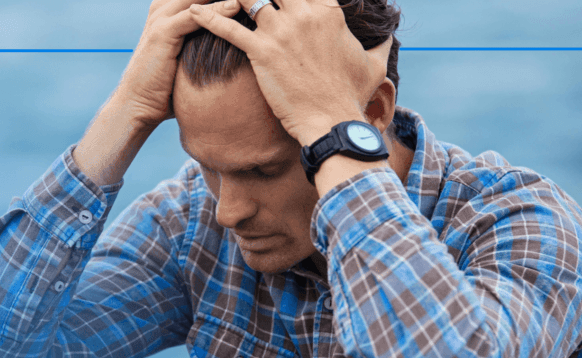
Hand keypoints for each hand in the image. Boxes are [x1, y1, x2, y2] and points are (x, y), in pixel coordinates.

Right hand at [120, 0, 241, 129]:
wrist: (138, 104)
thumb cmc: (165, 86)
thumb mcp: (186, 56)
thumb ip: (202, 41)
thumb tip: (229, 44)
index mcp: (168, 9)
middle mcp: (163, 8)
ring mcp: (160, 18)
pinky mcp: (162, 33)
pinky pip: (194, 16)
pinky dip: (216, 11)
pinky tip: (236, 7)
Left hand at [190, 0, 392, 144]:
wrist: (333, 122)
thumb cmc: (351, 96)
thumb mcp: (374, 66)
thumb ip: (380, 45)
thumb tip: (389, 37)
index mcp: (328, 12)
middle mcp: (304, 14)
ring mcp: (281, 32)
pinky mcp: (261, 52)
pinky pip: (228, 28)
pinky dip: (207, 17)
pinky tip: (191, 12)